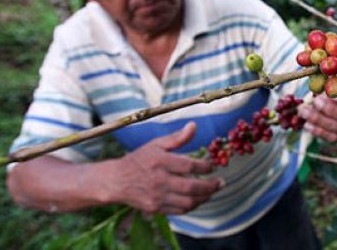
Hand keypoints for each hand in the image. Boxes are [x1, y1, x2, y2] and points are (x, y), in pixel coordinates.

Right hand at [105, 122, 222, 214]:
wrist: (116, 181)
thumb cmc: (139, 160)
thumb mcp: (156, 144)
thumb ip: (177, 138)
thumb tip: (194, 126)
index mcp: (160, 162)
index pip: (189, 166)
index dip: (205, 166)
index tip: (213, 166)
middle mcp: (159, 180)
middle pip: (191, 187)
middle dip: (210, 186)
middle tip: (221, 182)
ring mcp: (157, 196)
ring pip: (188, 202)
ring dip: (204, 198)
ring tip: (212, 192)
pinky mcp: (155, 208)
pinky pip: (179, 210)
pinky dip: (192, 206)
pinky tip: (198, 199)